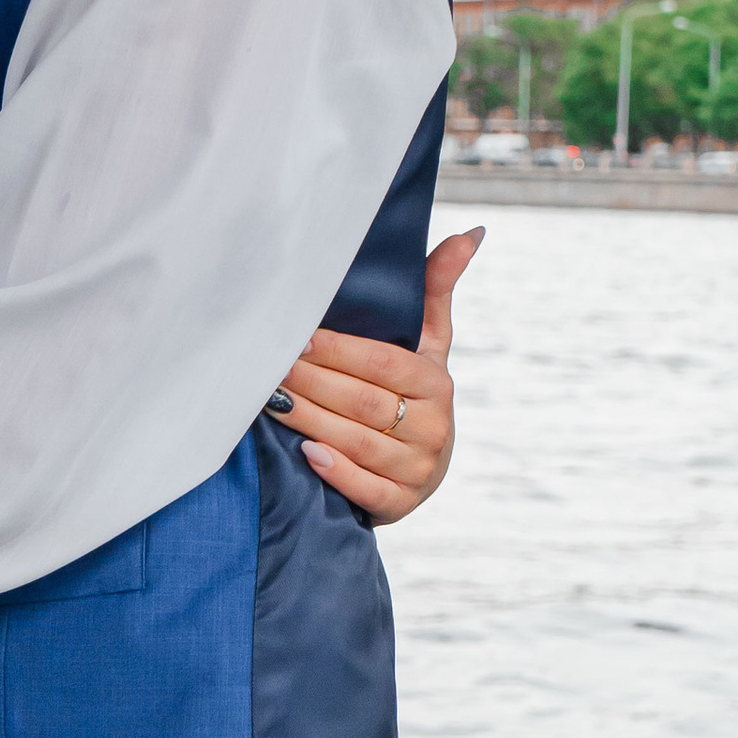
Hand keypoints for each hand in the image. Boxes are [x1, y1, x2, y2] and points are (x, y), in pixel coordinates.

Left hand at [271, 225, 481, 519]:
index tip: (296, 338)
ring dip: (309, 420)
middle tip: (267, 366)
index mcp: (436, 384)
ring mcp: (418, 469)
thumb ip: (436, 290)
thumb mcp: (427, 347)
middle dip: (310, 382)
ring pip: (357, 441)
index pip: (382, 363)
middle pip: (362, 401)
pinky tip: (306, 452)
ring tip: (269, 401)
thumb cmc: (412, 395)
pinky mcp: (400, 503)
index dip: (337, 350)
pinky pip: (365, 488)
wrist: (419, 469)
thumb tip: (470, 234)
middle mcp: (433, 428)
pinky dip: (335, 471)